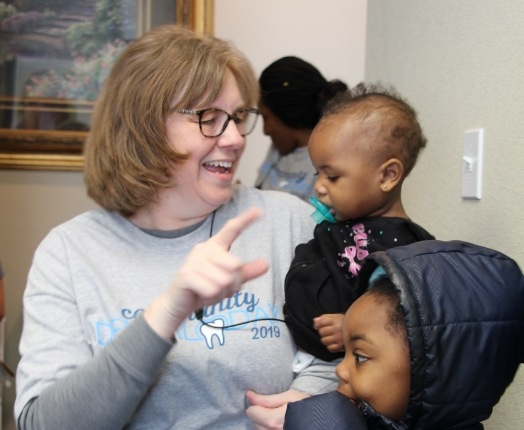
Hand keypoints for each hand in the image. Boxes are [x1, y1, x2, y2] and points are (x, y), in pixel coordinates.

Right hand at [144, 208, 268, 339]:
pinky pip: (213, 289)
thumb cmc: (204, 287)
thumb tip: (266, 264)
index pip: (232, 230)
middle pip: (236, 266)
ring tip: (209, 290)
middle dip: (233, 284)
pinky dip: (211, 296)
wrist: (178, 303)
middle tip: (219, 288)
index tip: (260, 211)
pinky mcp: (186, 274)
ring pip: (225, 280)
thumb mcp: (229, 281)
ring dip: (221, 292)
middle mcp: (204, 248)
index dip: (246, 220)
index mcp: (215, 246)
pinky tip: (201, 294)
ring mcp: (193, 260)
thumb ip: (246, 272)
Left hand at [245, 389, 308, 429]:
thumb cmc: (305, 406)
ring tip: (275, 415)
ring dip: (263, 422)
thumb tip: (248, 394)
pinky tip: (276, 423)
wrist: (320, 421)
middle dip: (260, 413)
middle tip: (272, 408)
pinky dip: (268, 428)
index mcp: (274, 420)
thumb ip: (266, 399)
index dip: (257, 404)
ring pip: (259, 429)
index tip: (263, 400)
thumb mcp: (288, 396)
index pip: (252, 412)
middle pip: (254, 422)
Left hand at [313, 313, 344, 352]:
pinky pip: (330, 348)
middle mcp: (337, 328)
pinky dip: (330, 346)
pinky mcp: (341, 346)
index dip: (317, 324)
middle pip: (321, 332)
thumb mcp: (336, 316)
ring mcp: (339, 338)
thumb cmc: (344, 323)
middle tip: (327, 332)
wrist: (359, 330)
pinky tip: (334, 343)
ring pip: (324, 341)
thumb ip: (324, 317)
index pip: (320, 322)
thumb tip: (314, 321)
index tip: (317, 326)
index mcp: (336, 319)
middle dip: (322, 332)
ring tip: (331, 337)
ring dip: (326, 339)